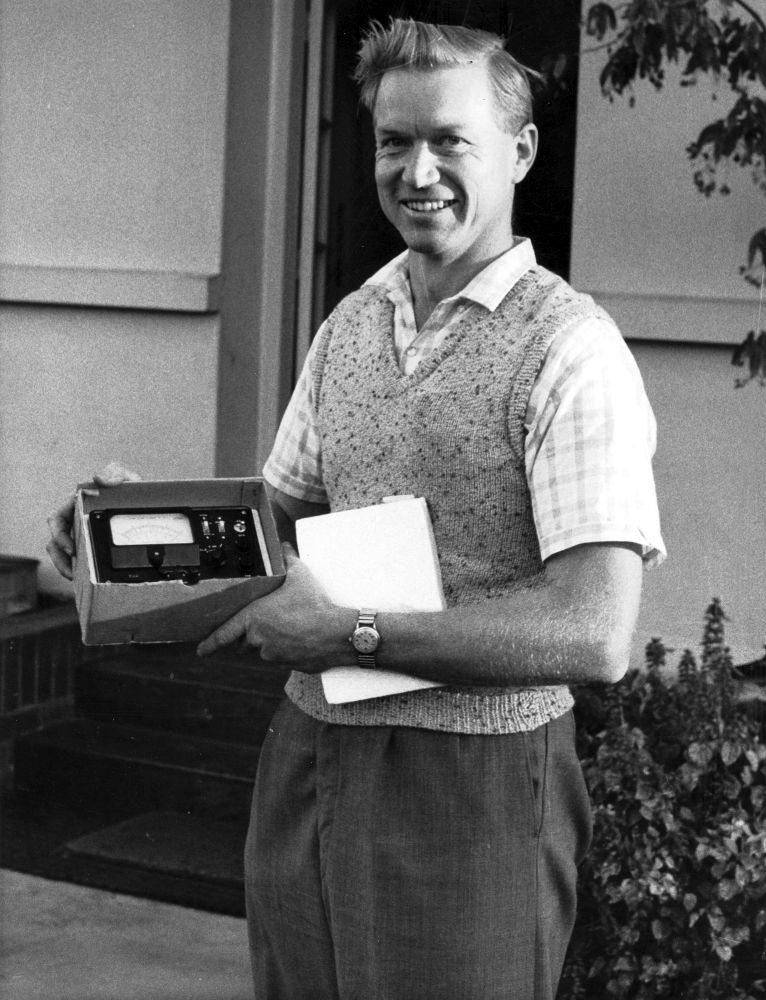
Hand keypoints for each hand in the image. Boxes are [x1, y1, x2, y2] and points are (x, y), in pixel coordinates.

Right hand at [46, 462, 140, 579]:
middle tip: (73, 571)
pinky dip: (79, 570)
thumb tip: (98, 479)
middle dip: (60, 558)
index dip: (59, 535)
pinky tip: (86, 578)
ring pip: (63, 553)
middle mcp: (76, 519)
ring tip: (76, 578)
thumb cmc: (133, 491)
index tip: (71, 549)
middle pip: (56, 541)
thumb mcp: (128, 480)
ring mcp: (83, 534)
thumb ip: (115, 474)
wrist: (151, 508)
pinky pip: (78, 560)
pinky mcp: (91, 547)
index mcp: (78, 504)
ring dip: (65, 567)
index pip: (57, 519)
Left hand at [197, 543, 353, 670]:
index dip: (210, 643)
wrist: (336, 633)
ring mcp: (273, 653)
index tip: (200, 650)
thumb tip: (284, 547)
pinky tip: (301, 638)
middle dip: (251, 633)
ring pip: (264, 649)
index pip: (224, 634)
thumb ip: (288, 560)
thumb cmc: (315, 604)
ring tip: (291, 626)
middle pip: (246, 640)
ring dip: (271, 641)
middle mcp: (259, 638)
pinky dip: (287, 649)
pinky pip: (281, 657)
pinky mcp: (288, 664)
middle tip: (267, 622)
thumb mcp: (300, 576)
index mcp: (255, 617)